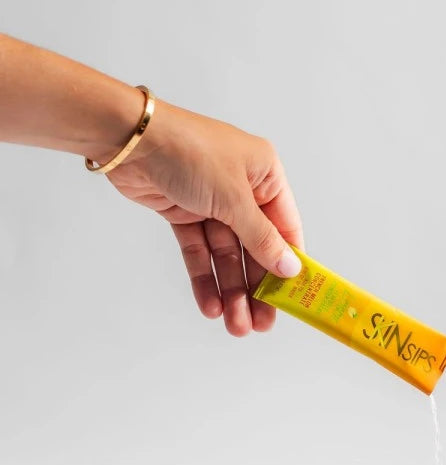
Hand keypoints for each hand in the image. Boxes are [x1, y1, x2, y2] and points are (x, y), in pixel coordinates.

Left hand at [107, 100, 303, 335]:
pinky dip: (203, 277)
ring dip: (230, 289)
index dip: (289, 263)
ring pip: (225, 254)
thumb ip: (261, 238)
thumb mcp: (234, 199)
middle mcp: (241, 188)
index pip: (285, 227)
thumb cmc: (190, 152)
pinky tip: (211, 304)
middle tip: (260, 323)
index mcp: (265, 174)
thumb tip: (290, 267)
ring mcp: (211, 201)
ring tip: (235, 324)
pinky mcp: (183, 213)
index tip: (294, 298)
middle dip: (256, 286)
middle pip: (254, 247)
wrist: (131, 140)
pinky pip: (198, 251)